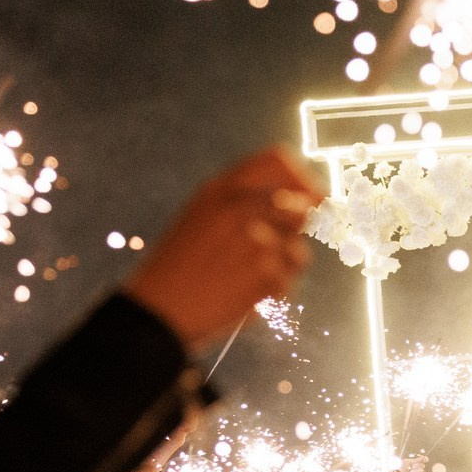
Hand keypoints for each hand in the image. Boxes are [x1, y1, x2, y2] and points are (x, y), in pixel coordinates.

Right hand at [121, 148, 316, 352]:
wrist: (158, 310)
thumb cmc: (180, 266)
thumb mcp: (201, 217)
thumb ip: (244, 202)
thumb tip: (307, 201)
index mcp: (219, 188)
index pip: (278, 161)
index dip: (303, 179)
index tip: (313, 198)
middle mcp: (239, 207)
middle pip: (301, 209)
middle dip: (295, 235)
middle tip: (270, 255)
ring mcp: (255, 239)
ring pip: (299, 251)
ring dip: (283, 269)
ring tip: (246, 278)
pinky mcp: (265, 274)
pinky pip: (287, 282)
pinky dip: (270, 294)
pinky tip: (241, 297)